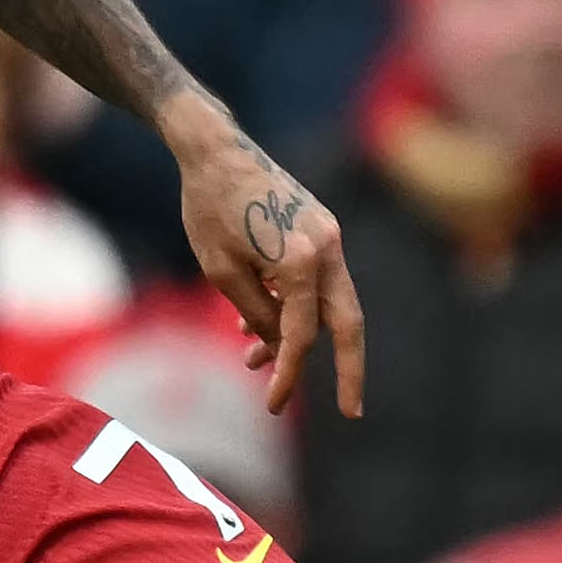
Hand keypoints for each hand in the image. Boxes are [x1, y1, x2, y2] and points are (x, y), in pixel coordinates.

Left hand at [177, 124, 364, 417]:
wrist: (216, 151)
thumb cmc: (209, 209)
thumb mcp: (222, 272)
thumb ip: (258, 314)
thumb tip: (283, 350)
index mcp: (300, 260)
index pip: (300, 335)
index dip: (288, 374)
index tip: (273, 404)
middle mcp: (326, 247)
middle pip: (347, 323)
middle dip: (350, 371)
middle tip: (352, 411)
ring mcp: (328, 235)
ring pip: (330, 303)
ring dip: (301, 336)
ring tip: (254, 361)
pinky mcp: (321, 228)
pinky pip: (316, 280)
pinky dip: (293, 306)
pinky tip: (255, 325)